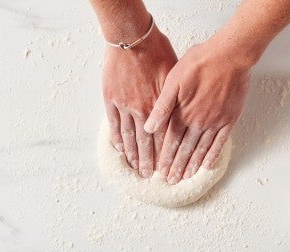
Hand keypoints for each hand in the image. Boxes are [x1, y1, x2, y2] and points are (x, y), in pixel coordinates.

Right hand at [102, 26, 176, 177]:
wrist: (132, 38)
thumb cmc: (156, 52)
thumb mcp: (174, 74)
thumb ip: (174, 98)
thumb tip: (179, 115)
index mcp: (159, 105)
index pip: (161, 136)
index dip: (163, 153)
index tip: (164, 166)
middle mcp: (142, 110)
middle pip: (145, 142)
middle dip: (148, 160)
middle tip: (149, 175)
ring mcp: (124, 106)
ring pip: (129, 137)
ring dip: (132, 155)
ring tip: (135, 168)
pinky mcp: (110, 99)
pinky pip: (113, 124)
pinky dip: (116, 139)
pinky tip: (119, 150)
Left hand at [144, 39, 252, 183]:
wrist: (229, 55)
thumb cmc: (199, 63)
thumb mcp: (173, 80)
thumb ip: (161, 106)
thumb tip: (149, 128)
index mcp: (183, 113)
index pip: (171, 141)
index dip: (166, 157)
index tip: (161, 172)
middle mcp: (198, 122)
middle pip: (185, 149)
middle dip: (177, 166)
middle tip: (172, 180)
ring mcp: (215, 122)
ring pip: (201, 149)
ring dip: (193, 165)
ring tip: (186, 177)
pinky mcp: (229, 119)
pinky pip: (220, 142)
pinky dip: (213, 155)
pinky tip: (208, 165)